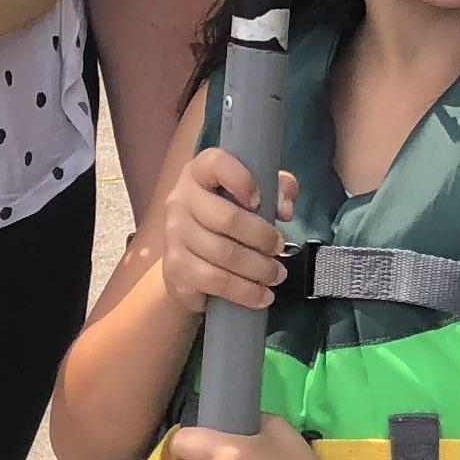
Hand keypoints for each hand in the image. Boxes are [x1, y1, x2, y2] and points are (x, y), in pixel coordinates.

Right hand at [157, 146, 292, 311]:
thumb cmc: (224, 216)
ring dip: (258, 269)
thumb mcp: (251, 194)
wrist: (187, 257)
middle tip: (279, 248)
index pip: (215, 163)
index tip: (260, 199)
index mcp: (198, 173)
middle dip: (261, 237)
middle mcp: (180, 200)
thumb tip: (285, 209)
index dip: (240, 178)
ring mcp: (174, 236)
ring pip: (223, 255)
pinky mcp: (175, 269)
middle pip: (226, 218)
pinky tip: (262, 296)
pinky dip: (245, 291)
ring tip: (277, 275)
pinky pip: (215, 282)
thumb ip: (276, 188)